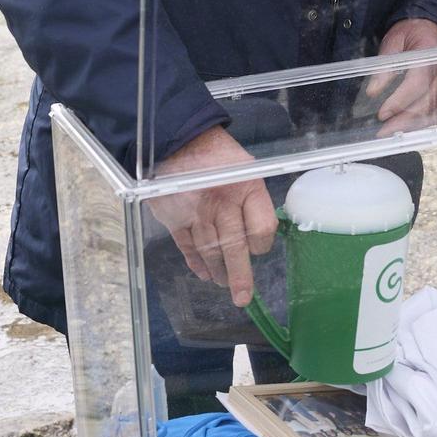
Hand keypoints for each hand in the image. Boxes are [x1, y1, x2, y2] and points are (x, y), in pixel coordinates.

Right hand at [145, 126, 275, 306]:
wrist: (181, 139)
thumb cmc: (220, 156)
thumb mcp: (247, 168)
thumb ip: (254, 199)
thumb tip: (261, 233)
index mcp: (246, 188)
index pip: (261, 228)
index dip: (262, 243)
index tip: (259, 247)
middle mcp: (222, 203)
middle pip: (234, 247)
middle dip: (239, 276)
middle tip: (243, 297)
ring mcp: (195, 212)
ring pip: (209, 252)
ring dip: (218, 272)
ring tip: (224, 284)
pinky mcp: (174, 218)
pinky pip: (187, 247)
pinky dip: (195, 263)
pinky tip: (204, 273)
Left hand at [365, 17, 436, 136]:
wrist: (434, 27)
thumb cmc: (412, 32)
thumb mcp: (393, 41)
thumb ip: (384, 66)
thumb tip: (373, 92)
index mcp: (430, 54)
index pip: (418, 83)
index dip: (400, 101)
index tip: (382, 114)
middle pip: (428, 103)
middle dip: (404, 121)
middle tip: (383, 131)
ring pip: (434, 112)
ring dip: (412, 126)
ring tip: (391, 132)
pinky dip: (423, 124)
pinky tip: (407, 128)